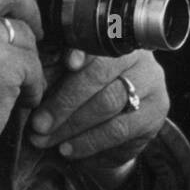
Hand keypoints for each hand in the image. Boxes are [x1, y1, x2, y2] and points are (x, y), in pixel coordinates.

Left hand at [27, 48, 169, 176]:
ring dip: (72, 125)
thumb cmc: (83, 98)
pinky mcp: (155, 115)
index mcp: (114, 41)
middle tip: (37, 124)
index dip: (83, 51)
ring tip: (47, 140)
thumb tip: (34, 79)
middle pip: (100, 75)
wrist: (111, 132)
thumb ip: (55, 73)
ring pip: (109, 103)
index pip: (98, 43)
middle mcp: (139, 59)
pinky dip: (89, 141)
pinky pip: (119, 129)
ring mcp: (151, 85)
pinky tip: (68, 149)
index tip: (66, 63)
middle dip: (64, 102)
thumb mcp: (68, 80)